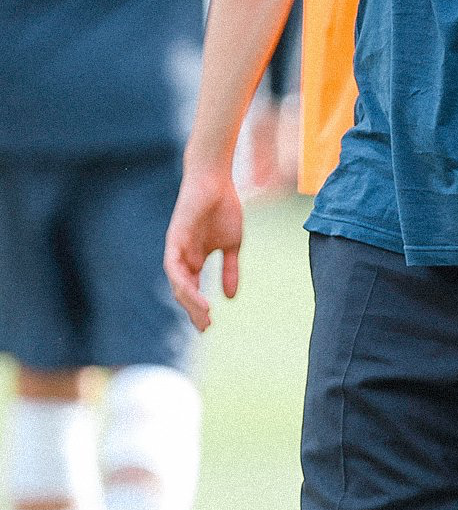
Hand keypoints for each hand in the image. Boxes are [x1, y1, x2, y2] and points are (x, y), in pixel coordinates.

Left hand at [164, 165, 242, 332]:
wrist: (217, 182)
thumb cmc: (224, 208)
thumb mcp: (233, 245)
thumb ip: (230, 270)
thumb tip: (230, 297)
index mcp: (196, 260)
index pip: (193, 291)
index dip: (199, 309)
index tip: (209, 326)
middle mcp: (183, 259)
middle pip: (184, 292)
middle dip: (194, 311)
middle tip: (206, 327)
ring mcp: (177, 250)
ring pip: (178, 284)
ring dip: (190, 301)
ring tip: (204, 315)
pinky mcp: (174, 240)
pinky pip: (173, 268)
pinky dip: (183, 283)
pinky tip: (194, 293)